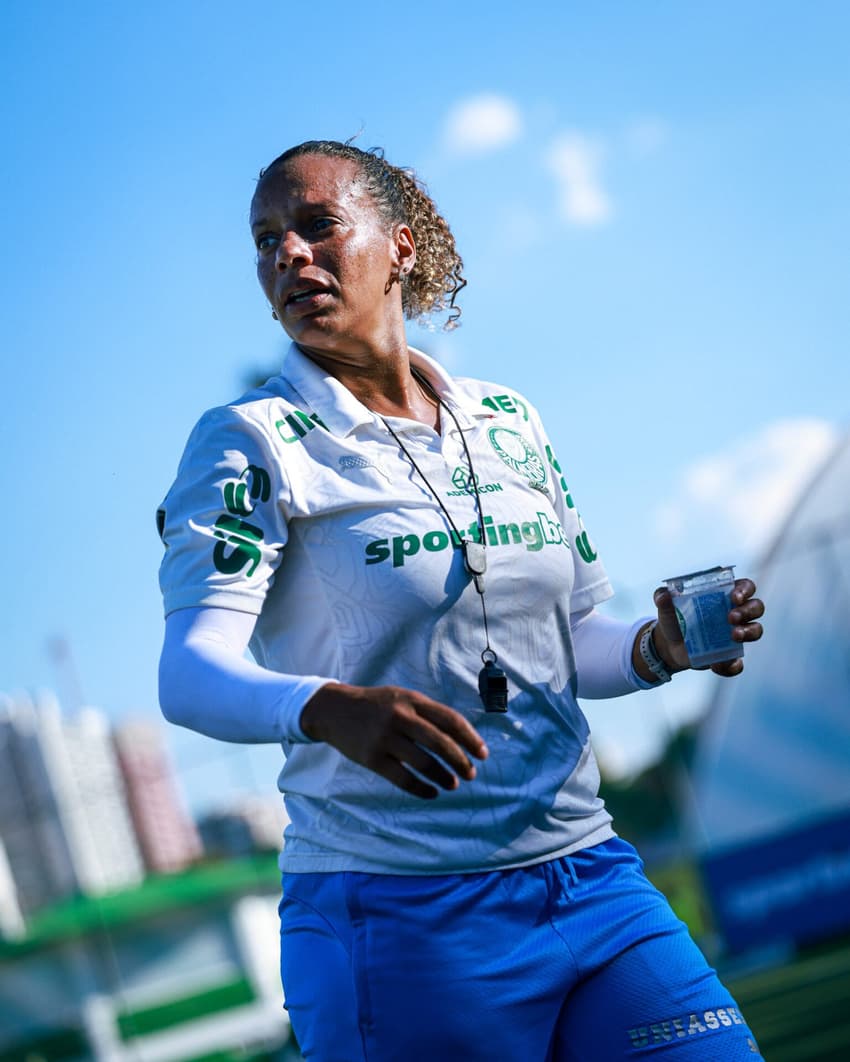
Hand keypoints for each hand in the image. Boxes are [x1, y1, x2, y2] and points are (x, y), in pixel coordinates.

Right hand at [300, 682, 488, 798]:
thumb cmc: (376, 705)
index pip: (450, 720)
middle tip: (471, 774)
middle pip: (440, 743)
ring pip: (423, 763)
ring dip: (443, 777)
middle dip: (460, 761)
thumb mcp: (401, 697)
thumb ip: (427, 713)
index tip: (483, 754)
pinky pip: (403, 778)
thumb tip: (460, 737)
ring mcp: (385, 738)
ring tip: (452, 785)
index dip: (470, 738)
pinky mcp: (371, 758)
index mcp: (412, 700)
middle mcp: (400, 717)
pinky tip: (431, 792)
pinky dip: (421, 788)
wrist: (333, 710)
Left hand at [652, 577, 764, 677]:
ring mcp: (735, 634)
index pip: (745, 586)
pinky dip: (732, 666)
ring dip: (749, 632)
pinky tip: (718, 665)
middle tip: (731, 617)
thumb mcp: (665, 607)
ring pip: (756, 630)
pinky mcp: (730, 655)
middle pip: (756, 607)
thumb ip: (662, 597)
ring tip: (734, 636)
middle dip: (748, 611)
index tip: (734, 597)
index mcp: (723, 595)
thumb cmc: (673, 618)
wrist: (668, 645)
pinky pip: (738, 663)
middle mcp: (735, 612)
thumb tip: (663, 595)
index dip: (745, 589)